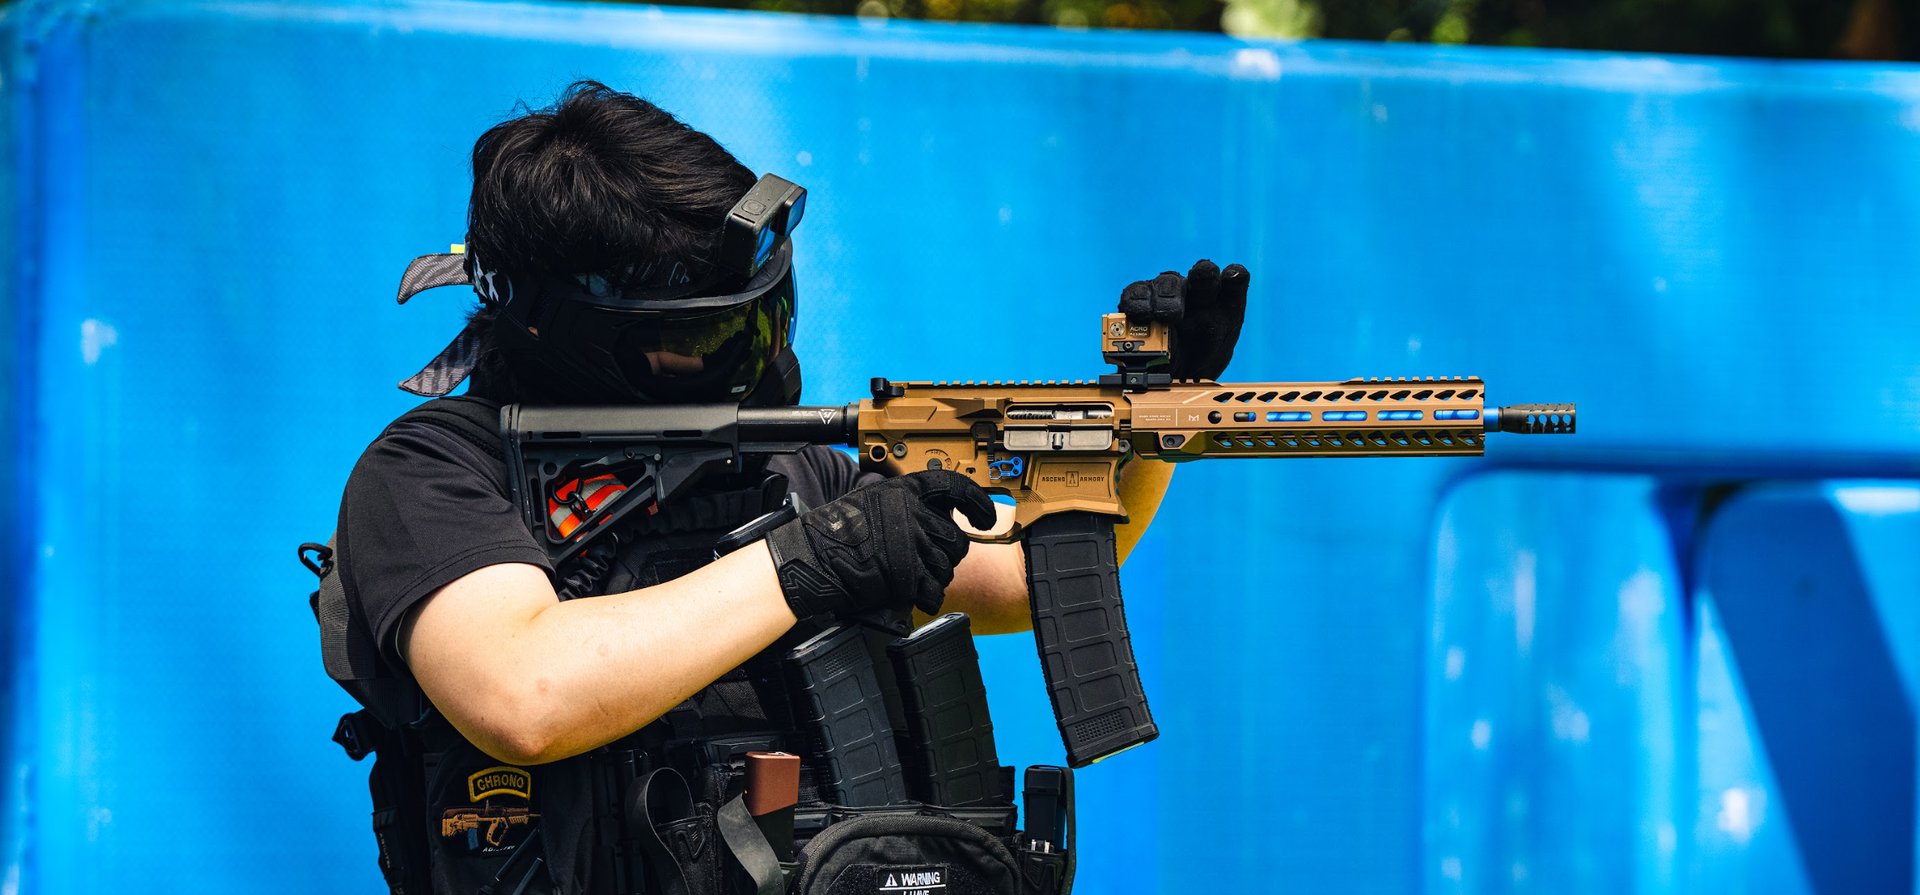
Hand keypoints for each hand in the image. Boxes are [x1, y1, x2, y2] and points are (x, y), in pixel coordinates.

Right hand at [765, 470, 997, 620]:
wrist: (811, 558)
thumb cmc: (834, 533)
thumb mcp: (872, 501)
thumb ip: (905, 506)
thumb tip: (935, 516)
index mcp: (904, 491)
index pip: (955, 487)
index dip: (977, 503)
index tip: (985, 516)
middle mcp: (912, 514)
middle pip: (956, 538)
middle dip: (948, 555)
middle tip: (931, 562)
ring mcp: (911, 544)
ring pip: (947, 566)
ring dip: (936, 577)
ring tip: (915, 579)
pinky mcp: (907, 574)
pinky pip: (934, 591)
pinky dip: (928, 598)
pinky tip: (915, 597)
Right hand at [1118, 259, 1249, 380]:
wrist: (1166, 379)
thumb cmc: (1196, 364)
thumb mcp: (1215, 359)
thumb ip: (1217, 340)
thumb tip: (1197, 331)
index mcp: (1223, 303)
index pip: (1234, 280)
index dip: (1234, 277)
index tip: (1233, 277)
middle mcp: (1197, 293)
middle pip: (1203, 274)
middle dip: (1204, 275)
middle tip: (1201, 280)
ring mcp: (1168, 294)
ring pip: (1169, 282)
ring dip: (1169, 296)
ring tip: (1168, 316)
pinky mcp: (1140, 300)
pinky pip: (1136, 293)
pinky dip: (1138, 302)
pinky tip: (1142, 314)